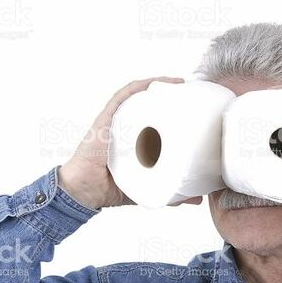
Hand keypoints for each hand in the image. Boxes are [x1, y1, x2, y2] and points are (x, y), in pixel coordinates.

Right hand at [58, 77, 202, 208]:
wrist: (83, 192)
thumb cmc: (111, 188)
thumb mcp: (148, 188)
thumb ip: (172, 194)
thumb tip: (198, 199)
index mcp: (138, 139)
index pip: (159, 118)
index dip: (176, 109)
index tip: (196, 105)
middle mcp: (128, 126)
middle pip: (151, 104)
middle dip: (171, 94)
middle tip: (192, 91)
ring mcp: (116, 121)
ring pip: (138, 97)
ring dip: (158, 86)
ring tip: (178, 83)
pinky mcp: (106, 120)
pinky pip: (122, 98)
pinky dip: (137, 89)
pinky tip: (152, 84)